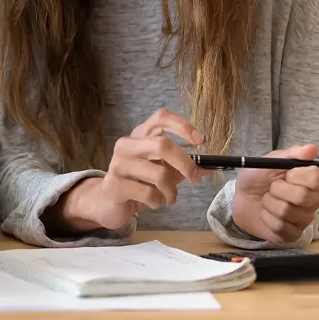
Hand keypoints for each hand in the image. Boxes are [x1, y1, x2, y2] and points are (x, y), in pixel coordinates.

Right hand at [52, 109, 205, 233]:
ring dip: (171, 191)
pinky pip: (149, 193)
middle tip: (193, 177)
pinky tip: (153, 202)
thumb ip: (183, 167)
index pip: (161, 117)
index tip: (200, 141)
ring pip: (159, 174)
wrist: (108, 201)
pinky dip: (158, 201)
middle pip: (162, 144)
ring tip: (168, 197)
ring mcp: (119, 164)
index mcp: (140, 135)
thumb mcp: (163, 171)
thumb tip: (210, 167)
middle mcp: (127, 145)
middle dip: (184, 163)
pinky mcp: (115, 185)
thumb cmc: (139, 182)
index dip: (182, 126)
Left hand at [231, 144, 318, 243]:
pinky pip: (281, 227)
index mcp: (310, 180)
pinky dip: (266, 218)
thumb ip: (290, 154)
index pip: (316, 177)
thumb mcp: (268, 161)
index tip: (284, 174)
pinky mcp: (293, 234)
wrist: (241, 198)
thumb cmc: (257, 178)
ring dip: (269, 204)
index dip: (296, 176)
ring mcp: (304, 219)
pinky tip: (266, 214)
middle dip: (278, 190)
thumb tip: (313, 148)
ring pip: (288, 212)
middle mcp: (313, 200)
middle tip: (271, 188)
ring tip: (267, 200)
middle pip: (304, 197)